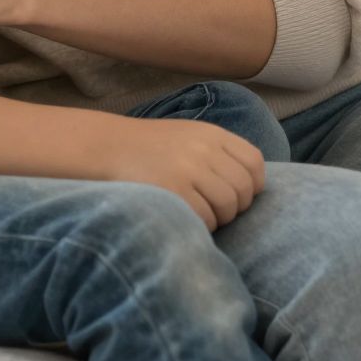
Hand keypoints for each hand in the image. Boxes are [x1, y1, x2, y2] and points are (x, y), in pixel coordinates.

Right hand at [93, 117, 267, 231]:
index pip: (254, 162)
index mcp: (211, 134)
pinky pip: (204, 219)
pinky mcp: (173, 191)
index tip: (240, 195)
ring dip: (218, 218)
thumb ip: (219, 154)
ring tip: (199, 214)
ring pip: (227, 207)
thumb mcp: (189, 137)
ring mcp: (188, 170)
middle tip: (216, 210)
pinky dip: (200, 225)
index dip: (253, 185)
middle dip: (235, 207)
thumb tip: (252, 186)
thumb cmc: (151, 149)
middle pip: (243, 189)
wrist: (107, 147)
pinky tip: (186, 218)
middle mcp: (204, 150)